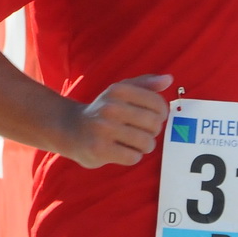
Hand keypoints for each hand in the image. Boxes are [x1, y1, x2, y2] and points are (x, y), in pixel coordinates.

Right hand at [57, 74, 173, 167]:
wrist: (70, 129)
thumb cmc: (102, 111)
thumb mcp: (120, 91)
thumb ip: (145, 84)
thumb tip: (168, 79)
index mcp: (119, 90)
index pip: (158, 104)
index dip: (161, 115)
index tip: (152, 118)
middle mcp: (111, 107)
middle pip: (154, 124)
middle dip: (152, 132)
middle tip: (142, 132)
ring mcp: (104, 129)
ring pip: (146, 142)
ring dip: (144, 146)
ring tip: (134, 143)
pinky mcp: (100, 149)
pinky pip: (133, 157)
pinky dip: (132, 157)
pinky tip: (123, 151)